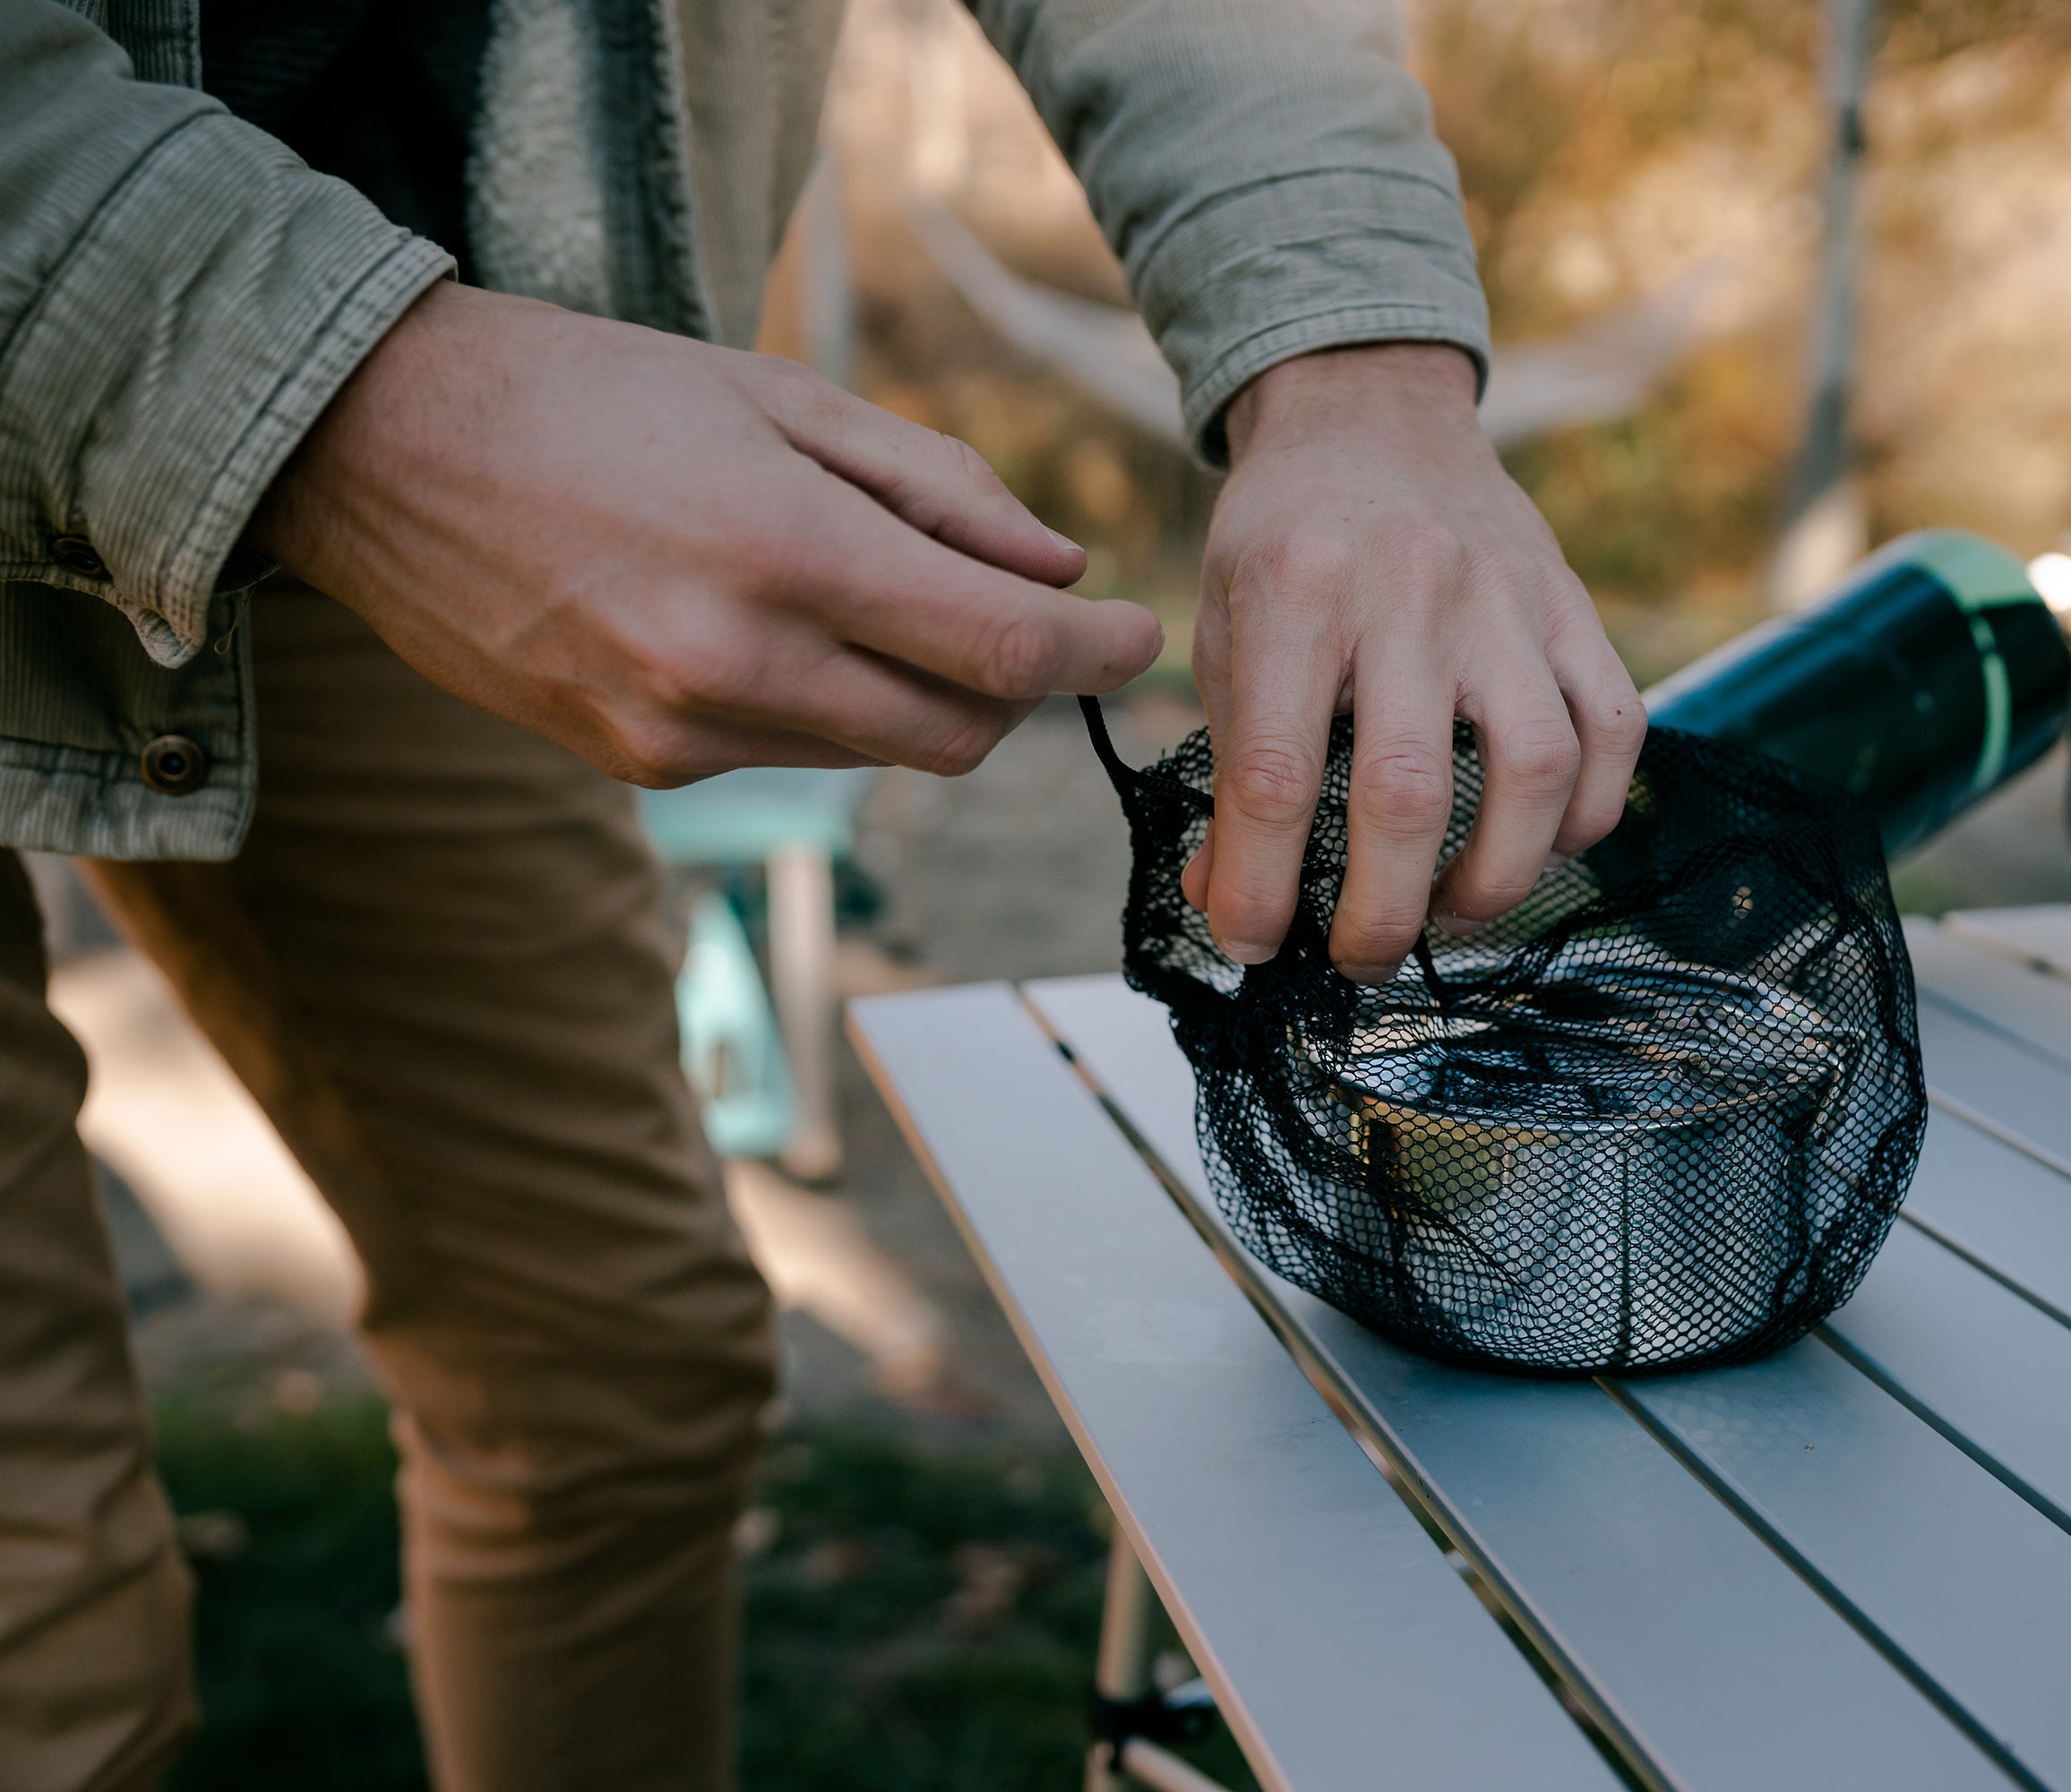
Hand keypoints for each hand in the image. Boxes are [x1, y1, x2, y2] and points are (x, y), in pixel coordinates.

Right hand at [250, 280, 1160, 783]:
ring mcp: (680, 731)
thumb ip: (937, 491)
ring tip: (864, 597)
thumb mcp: (784, 396)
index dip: (1095, 655)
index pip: (1003, 651)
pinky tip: (768, 631)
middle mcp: (737, 664)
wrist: (384, 447)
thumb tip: (1056, 573)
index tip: (1134, 639)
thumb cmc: (598, 392)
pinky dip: (822, 710)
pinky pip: (789, 760)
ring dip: (915, 696)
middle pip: (959, 734)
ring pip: (877, 756)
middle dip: (1015, 689)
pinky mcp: (638, 768)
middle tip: (1021, 620)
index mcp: (787, 551)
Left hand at [1183, 342, 1643, 982]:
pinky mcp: (1574, 609)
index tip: (1249, 945)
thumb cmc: (1287, 537)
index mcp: (1296, 591)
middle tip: (1358, 960)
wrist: (1372, 411)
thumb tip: (1225, 902)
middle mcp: (1408, 591)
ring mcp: (1506, 598)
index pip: (1277, 775)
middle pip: (1406, 793)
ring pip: (1533, 770)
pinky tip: (1537, 845)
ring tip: (1451, 912)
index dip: (1261, 885)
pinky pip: (1613, 731)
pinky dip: (1585, 814)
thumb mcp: (1224, 626)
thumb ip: (1229, 763)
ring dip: (1495, 877)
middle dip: (1381, 912)